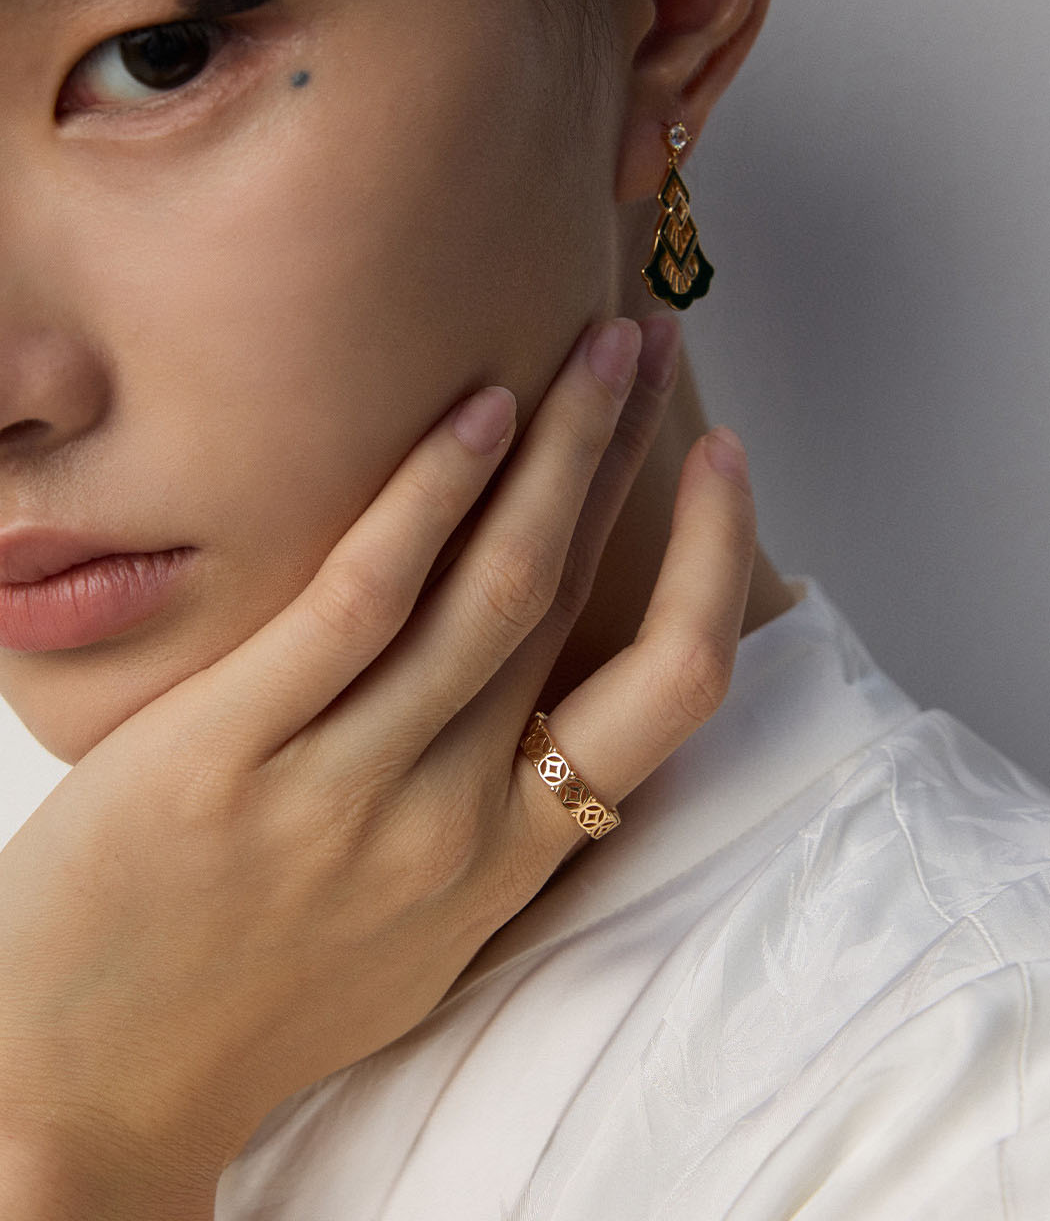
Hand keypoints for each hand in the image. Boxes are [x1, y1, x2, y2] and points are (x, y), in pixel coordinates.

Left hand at [0, 315, 755, 1216]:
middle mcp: (455, 818)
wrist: (91, 1092)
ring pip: (499, 587)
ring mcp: (350, 785)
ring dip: (563, 445)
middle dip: (629, 453)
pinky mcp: (235, 751)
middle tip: (647, 343)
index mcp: (508, 859)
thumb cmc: (250, 1006)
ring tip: (590, 343)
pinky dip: (432, 495)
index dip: (713, 564)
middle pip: (580, 599)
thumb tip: (523, 724)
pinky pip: (364, 599)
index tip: (721, 473)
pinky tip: (472, 412)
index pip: (667, 692)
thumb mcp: (411, 935)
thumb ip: (480, 829)